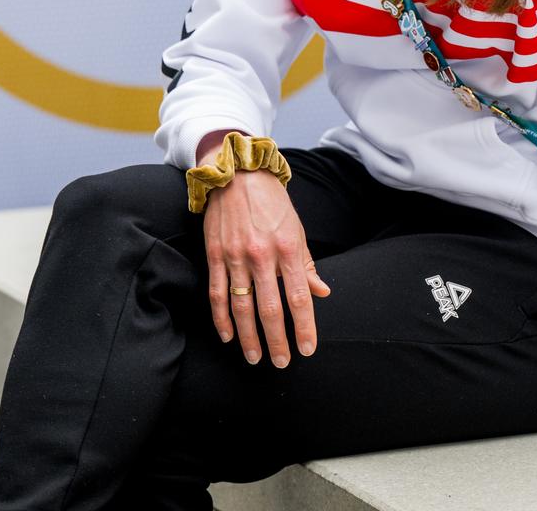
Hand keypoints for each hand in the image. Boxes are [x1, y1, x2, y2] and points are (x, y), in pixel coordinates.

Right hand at [202, 168, 330, 367]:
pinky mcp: (215, 255)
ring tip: (254, 357)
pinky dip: (221, 318)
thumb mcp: (296, 229)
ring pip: (241, 307)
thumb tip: (321, 293)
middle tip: (280, 363)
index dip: (304, 327)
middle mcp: (262, 255)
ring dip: (248, 337)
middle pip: (270, 309)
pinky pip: (217, 293)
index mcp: (288, 248)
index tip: (307, 349)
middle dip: (277, 340)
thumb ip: (306, 264)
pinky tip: (228, 335)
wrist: (238, 174)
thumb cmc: (273, 203)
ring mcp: (236, 256)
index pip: (299, 297)